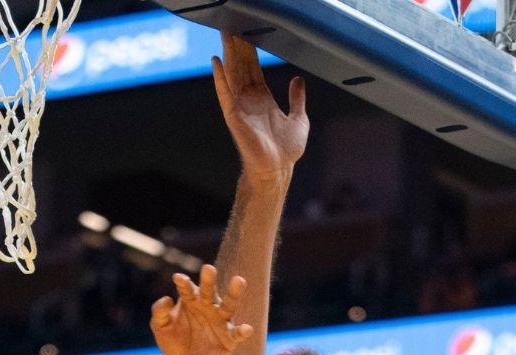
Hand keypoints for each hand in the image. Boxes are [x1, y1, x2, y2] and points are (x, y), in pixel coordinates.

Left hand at [150, 264, 252, 354]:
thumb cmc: (174, 343)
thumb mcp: (161, 328)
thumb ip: (159, 313)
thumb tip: (166, 298)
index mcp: (190, 301)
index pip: (187, 289)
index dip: (183, 284)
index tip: (178, 278)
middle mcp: (208, 307)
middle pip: (209, 291)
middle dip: (208, 280)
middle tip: (208, 268)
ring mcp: (221, 321)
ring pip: (229, 305)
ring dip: (234, 293)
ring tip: (239, 280)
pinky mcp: (230, 338)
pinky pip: (237, 333)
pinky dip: (242, 331)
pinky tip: (246, 328)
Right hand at [212, 32, 308, 181]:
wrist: (278, 169)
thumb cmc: (286, 150)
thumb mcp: (299, 118)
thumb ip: (297, 98)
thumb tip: (298, 80)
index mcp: (262, 99)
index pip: (254, 69)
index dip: (250, 51)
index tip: (247, 33)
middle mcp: (249, 100)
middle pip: (241, 66)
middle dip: (237, 45)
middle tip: (233, 24)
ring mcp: (240, 107)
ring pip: (232, 74)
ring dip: (228, 54)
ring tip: (224, 33)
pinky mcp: (234, 116)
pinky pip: (225, 93)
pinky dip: (220, 78)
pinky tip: (216, 62)